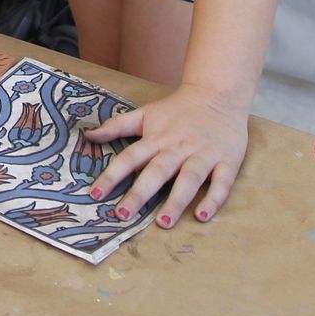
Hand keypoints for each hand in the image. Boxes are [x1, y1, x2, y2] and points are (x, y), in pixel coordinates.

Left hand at [83, 84, 250, 227]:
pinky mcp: (227, 161)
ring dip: (176, 201)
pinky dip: (213, 200)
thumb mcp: (145, 113)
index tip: (95, 193)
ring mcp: (204, 154)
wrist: (218, 93)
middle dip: (140, 193)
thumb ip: (117, 126)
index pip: (130, 157)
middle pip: (157, 171)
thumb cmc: (178, 109)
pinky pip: (221, 183)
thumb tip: (88, 135)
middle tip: (123, 214)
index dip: (112, 175)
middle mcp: (178, 147)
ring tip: (163, 222)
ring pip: (189, 179)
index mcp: (157, 138)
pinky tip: (202, 216)